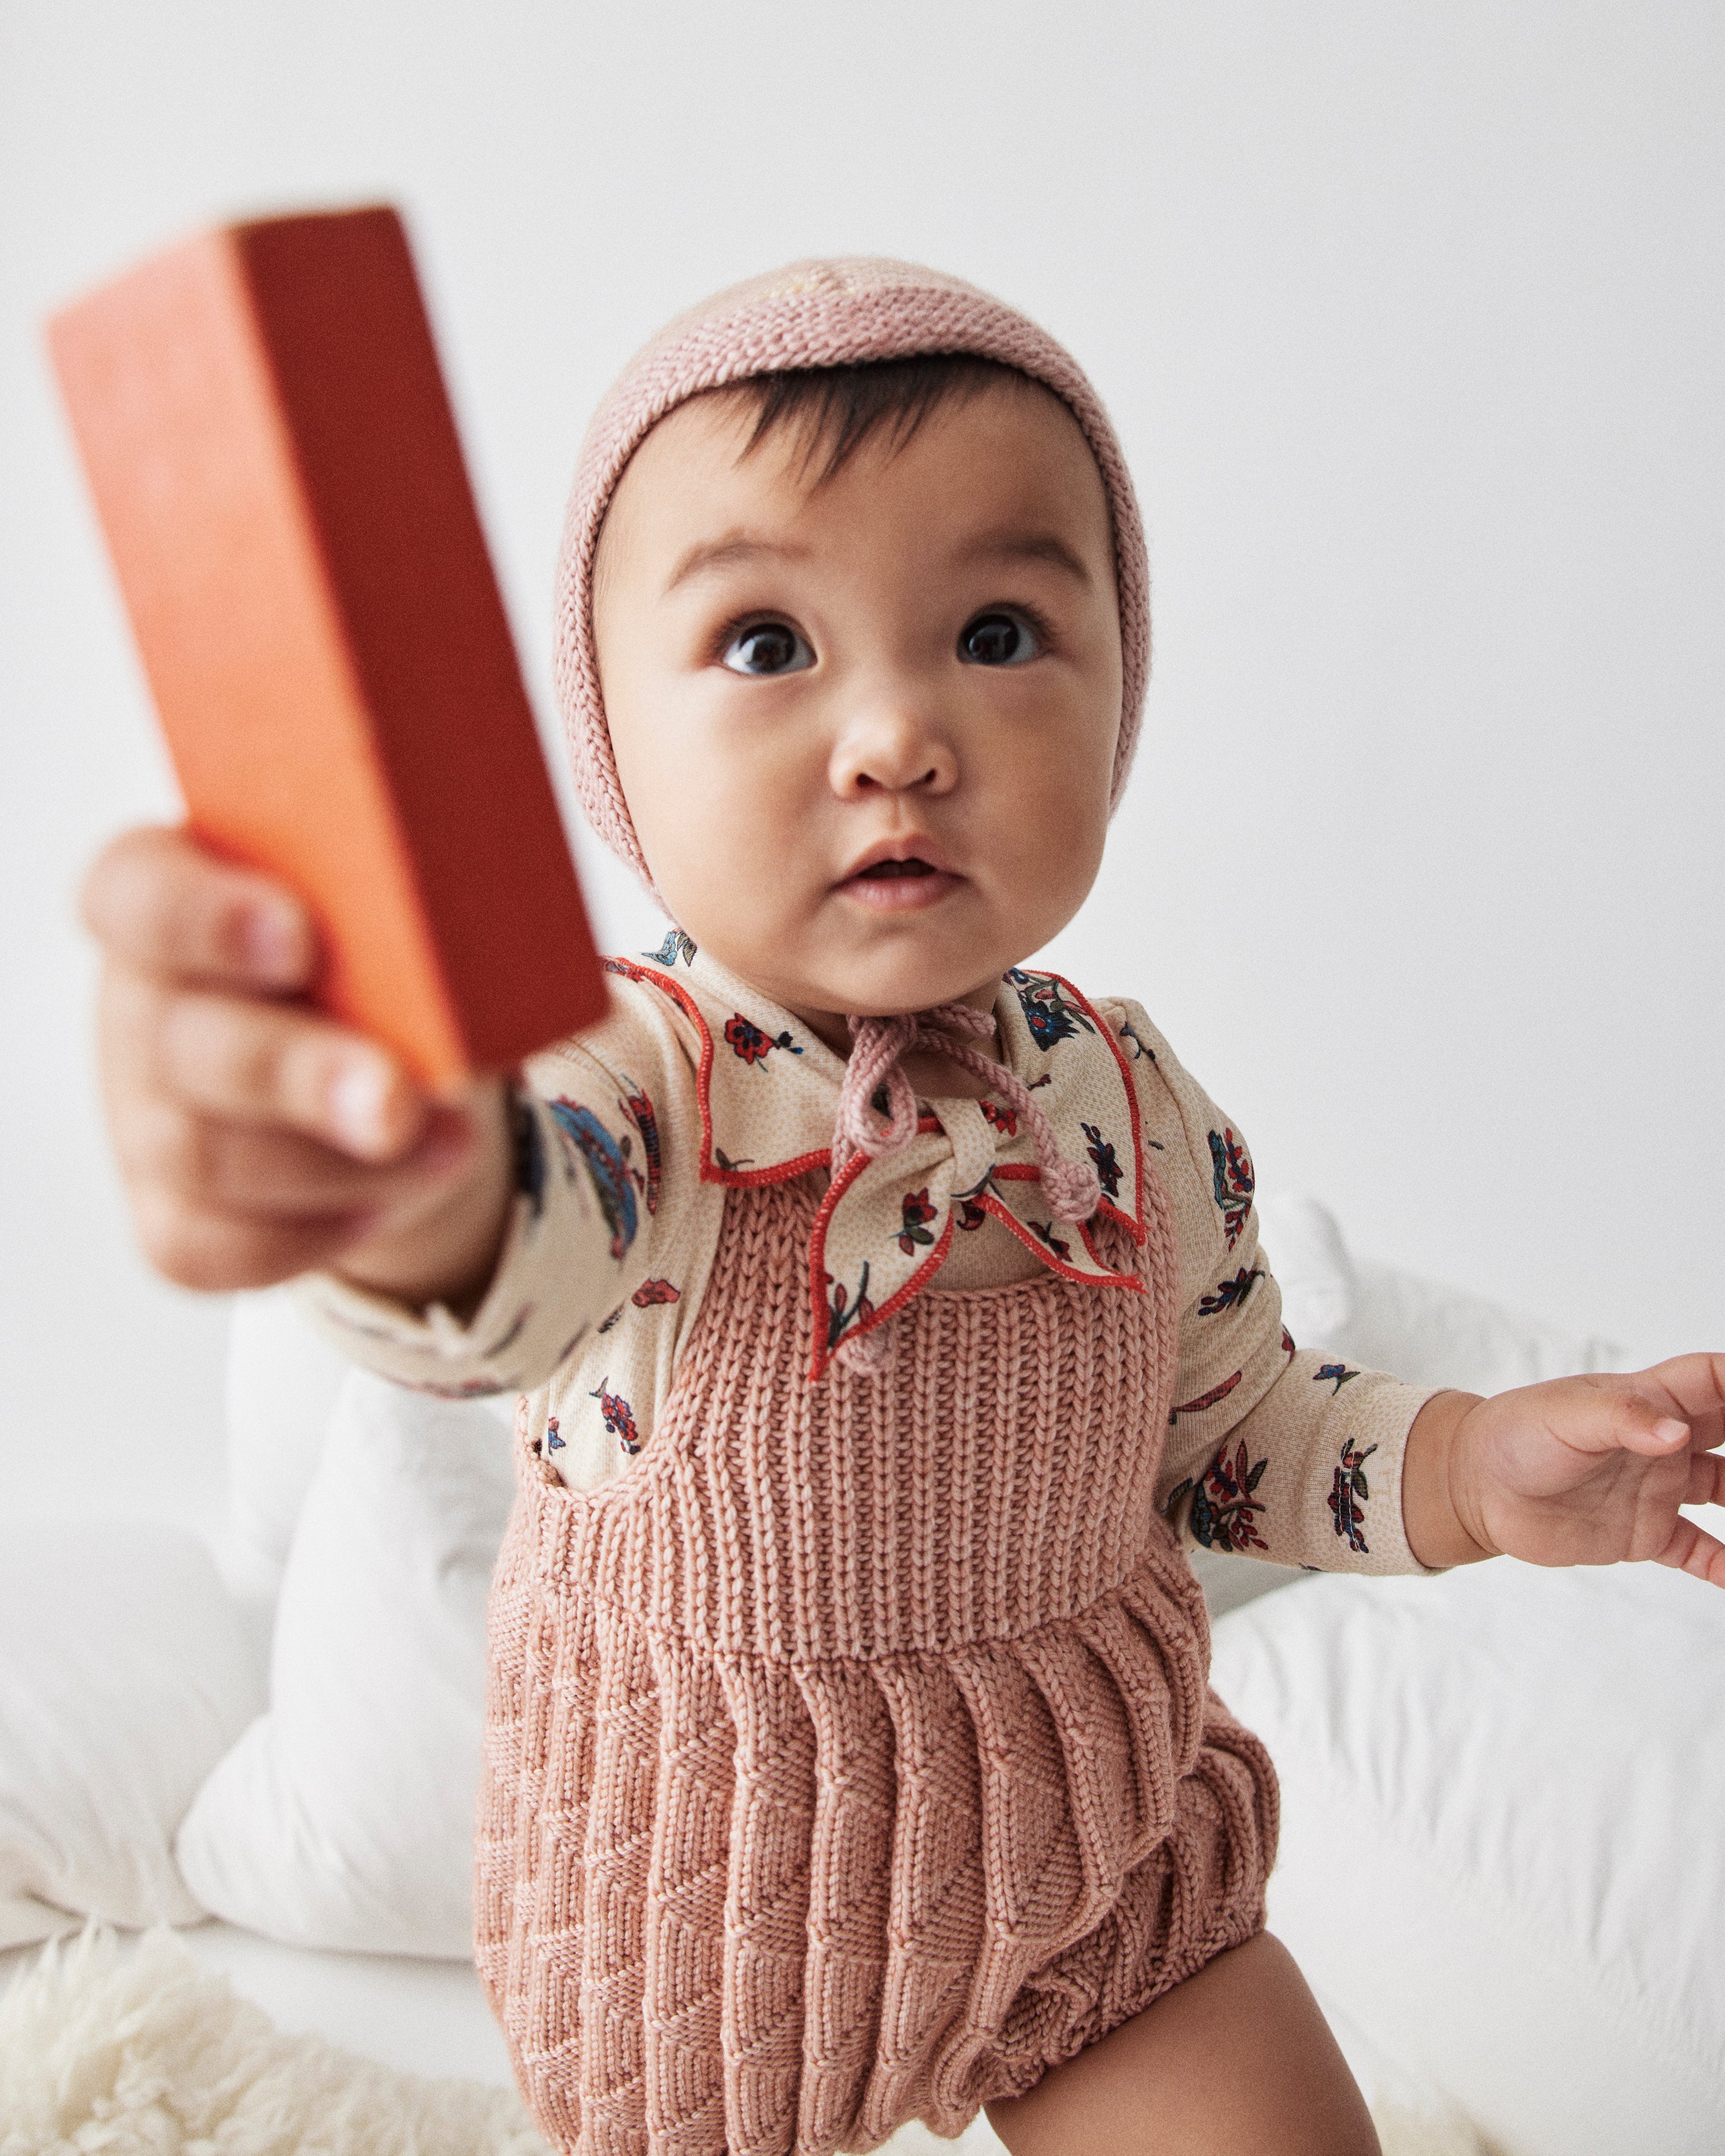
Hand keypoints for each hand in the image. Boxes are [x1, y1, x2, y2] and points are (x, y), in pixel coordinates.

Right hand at [81, 825, 513, 1308]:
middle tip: (397, 1098)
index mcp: (172, 892)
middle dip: (300, 1073)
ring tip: (450, 1149)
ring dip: (338, 1166)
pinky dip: (312, 1235)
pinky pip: (214, 1247)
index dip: (207, 918)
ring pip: (207, 1156)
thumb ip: (408, 910)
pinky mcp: (168, 1212)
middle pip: (187, 1045)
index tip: (301, 937)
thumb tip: (480, 942)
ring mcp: (144, 1115)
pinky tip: (389, 1204)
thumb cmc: (386, 960)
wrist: (392, 1065)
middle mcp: (144, 1004)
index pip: (140, 894)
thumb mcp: (402, 913)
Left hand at [1431, 1361, 1724, 1587]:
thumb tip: (1674, 1432)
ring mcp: (1660, 1488)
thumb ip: (1621, 1418)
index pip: (1716, 1380)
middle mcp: (1666, 1442)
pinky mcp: (1644, 1533)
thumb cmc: (1514, 1434)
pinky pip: (1701, 1552)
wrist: (1474, 1486)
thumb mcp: (1563, 1416)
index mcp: (1650, 1400)